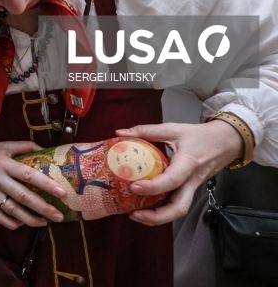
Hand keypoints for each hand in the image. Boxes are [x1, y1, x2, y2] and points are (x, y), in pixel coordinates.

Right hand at [0, 141, 66, 229]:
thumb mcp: (5, 145)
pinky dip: (11, 223)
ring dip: (30, 219)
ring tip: (45, 222)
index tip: (61, 192)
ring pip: (12, 210)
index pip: (27, 175)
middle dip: (42, 208)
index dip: (45, 184)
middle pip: (22, 197)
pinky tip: (23, 224)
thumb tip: (47, 150)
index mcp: (4, 163)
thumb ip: (25, 147)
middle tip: (58, 215)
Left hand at [115, 121, 242, 225]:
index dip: (153, 187)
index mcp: (188, 163)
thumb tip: (120, 133)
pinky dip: (161, 210)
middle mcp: (192, 181)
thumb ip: (146, 130)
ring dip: (158, 217)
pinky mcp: (190, 190)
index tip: (134, 187)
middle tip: (134, 213)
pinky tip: (145, 208)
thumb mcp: (173, 129)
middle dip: (156, 216)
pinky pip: (177, 204)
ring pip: (178, 210)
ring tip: (135, 214)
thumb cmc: (200, 136)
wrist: (226, 142)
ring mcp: (192, 188)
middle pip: (179, 208)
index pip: (172, 180)